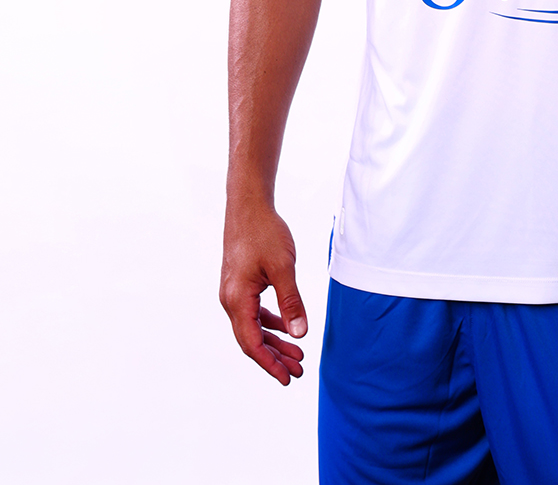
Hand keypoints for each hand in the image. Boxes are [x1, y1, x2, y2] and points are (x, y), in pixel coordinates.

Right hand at [219, 201, 307, 384]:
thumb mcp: (283, 268)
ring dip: (275, 341)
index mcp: (237, 300)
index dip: (270, 364)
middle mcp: (231, 300)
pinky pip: (254, 312)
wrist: (249, 206)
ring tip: (297, 354)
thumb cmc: (264, 233)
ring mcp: (234, 293)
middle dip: (275, 357)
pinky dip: (270, 323)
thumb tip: (299, 334)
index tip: (288, 378)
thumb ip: (291, 302)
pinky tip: (286, 328)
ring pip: (254, 327)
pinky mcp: (241, 285)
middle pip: (252, 339)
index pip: (252, 343)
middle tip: (299, 371)